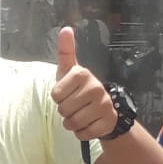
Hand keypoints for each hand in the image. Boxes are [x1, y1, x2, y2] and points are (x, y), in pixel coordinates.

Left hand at [51, 27, 117, 141]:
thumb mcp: (69, 70)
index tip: (66, 93)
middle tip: (75, 106)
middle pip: (63, 110)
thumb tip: (65, 29)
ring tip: (80, 115)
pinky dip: (81, 133)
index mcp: (83, 73)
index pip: (55, 95)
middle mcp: (95, 87)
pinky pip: (83, 134)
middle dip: (65, 111)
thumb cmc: (79, 89)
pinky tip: (88, 124)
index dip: (58, 98)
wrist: (104, 109)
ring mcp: (103, 105)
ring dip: (72, 123)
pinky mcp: (107, 122)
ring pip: (73, 123)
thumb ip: (65, 51)